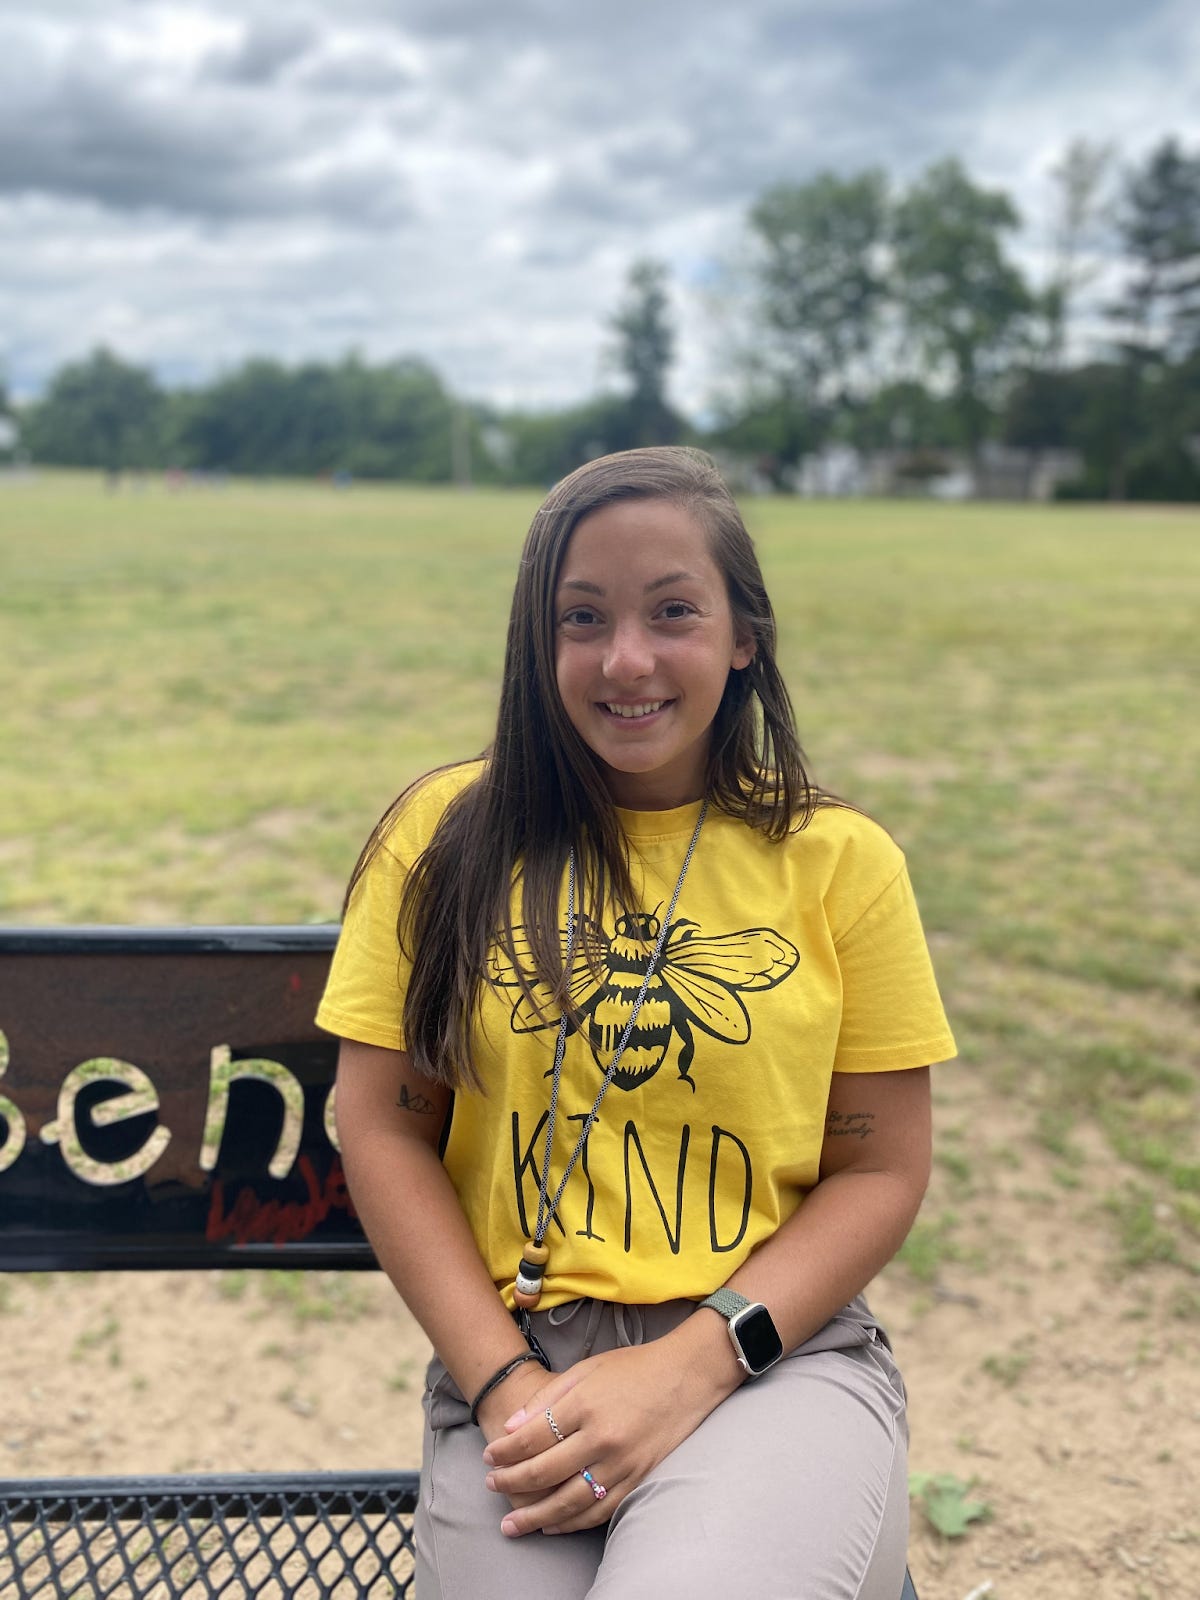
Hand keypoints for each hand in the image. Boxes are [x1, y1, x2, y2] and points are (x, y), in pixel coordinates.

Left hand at [480, 1330, 737, 1536]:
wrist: (687, 1376)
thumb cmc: (634, 1367)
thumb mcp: (586, 1368)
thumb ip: (547, 1397)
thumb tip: (510, 1427)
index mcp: (585, 1405)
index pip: (531, 1438)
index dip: (504, 1451)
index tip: (488, 1457)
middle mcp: (602, 1438)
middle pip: (544, 1472)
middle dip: (511, 1483)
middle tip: (491, 1486)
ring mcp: (621, 1463)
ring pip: (568, 1502)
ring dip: (535, 1517)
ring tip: (511, 1524)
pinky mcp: (637, 1479)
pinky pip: (599, 1511)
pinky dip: (571, 1523)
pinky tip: (551, 1526)